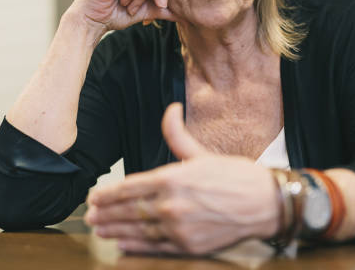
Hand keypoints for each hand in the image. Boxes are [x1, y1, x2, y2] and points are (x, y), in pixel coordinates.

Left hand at [84, 103, 279, 254]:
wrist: (264, 203)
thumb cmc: (235, 175)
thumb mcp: (202, 152)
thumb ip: (178, 134)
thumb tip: (170, 109)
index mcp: (173, 177)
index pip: (130, 186)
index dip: (108, 193)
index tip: (94, 196)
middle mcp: (173, 203)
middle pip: (129, 209)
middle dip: (106, 213)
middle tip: (90, 215)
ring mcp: (179, 227)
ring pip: (138, 229)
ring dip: (115, 229)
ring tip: (99, 229)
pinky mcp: (189, 245)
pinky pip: (154, 247)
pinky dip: (134, 246)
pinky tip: (121, 244)